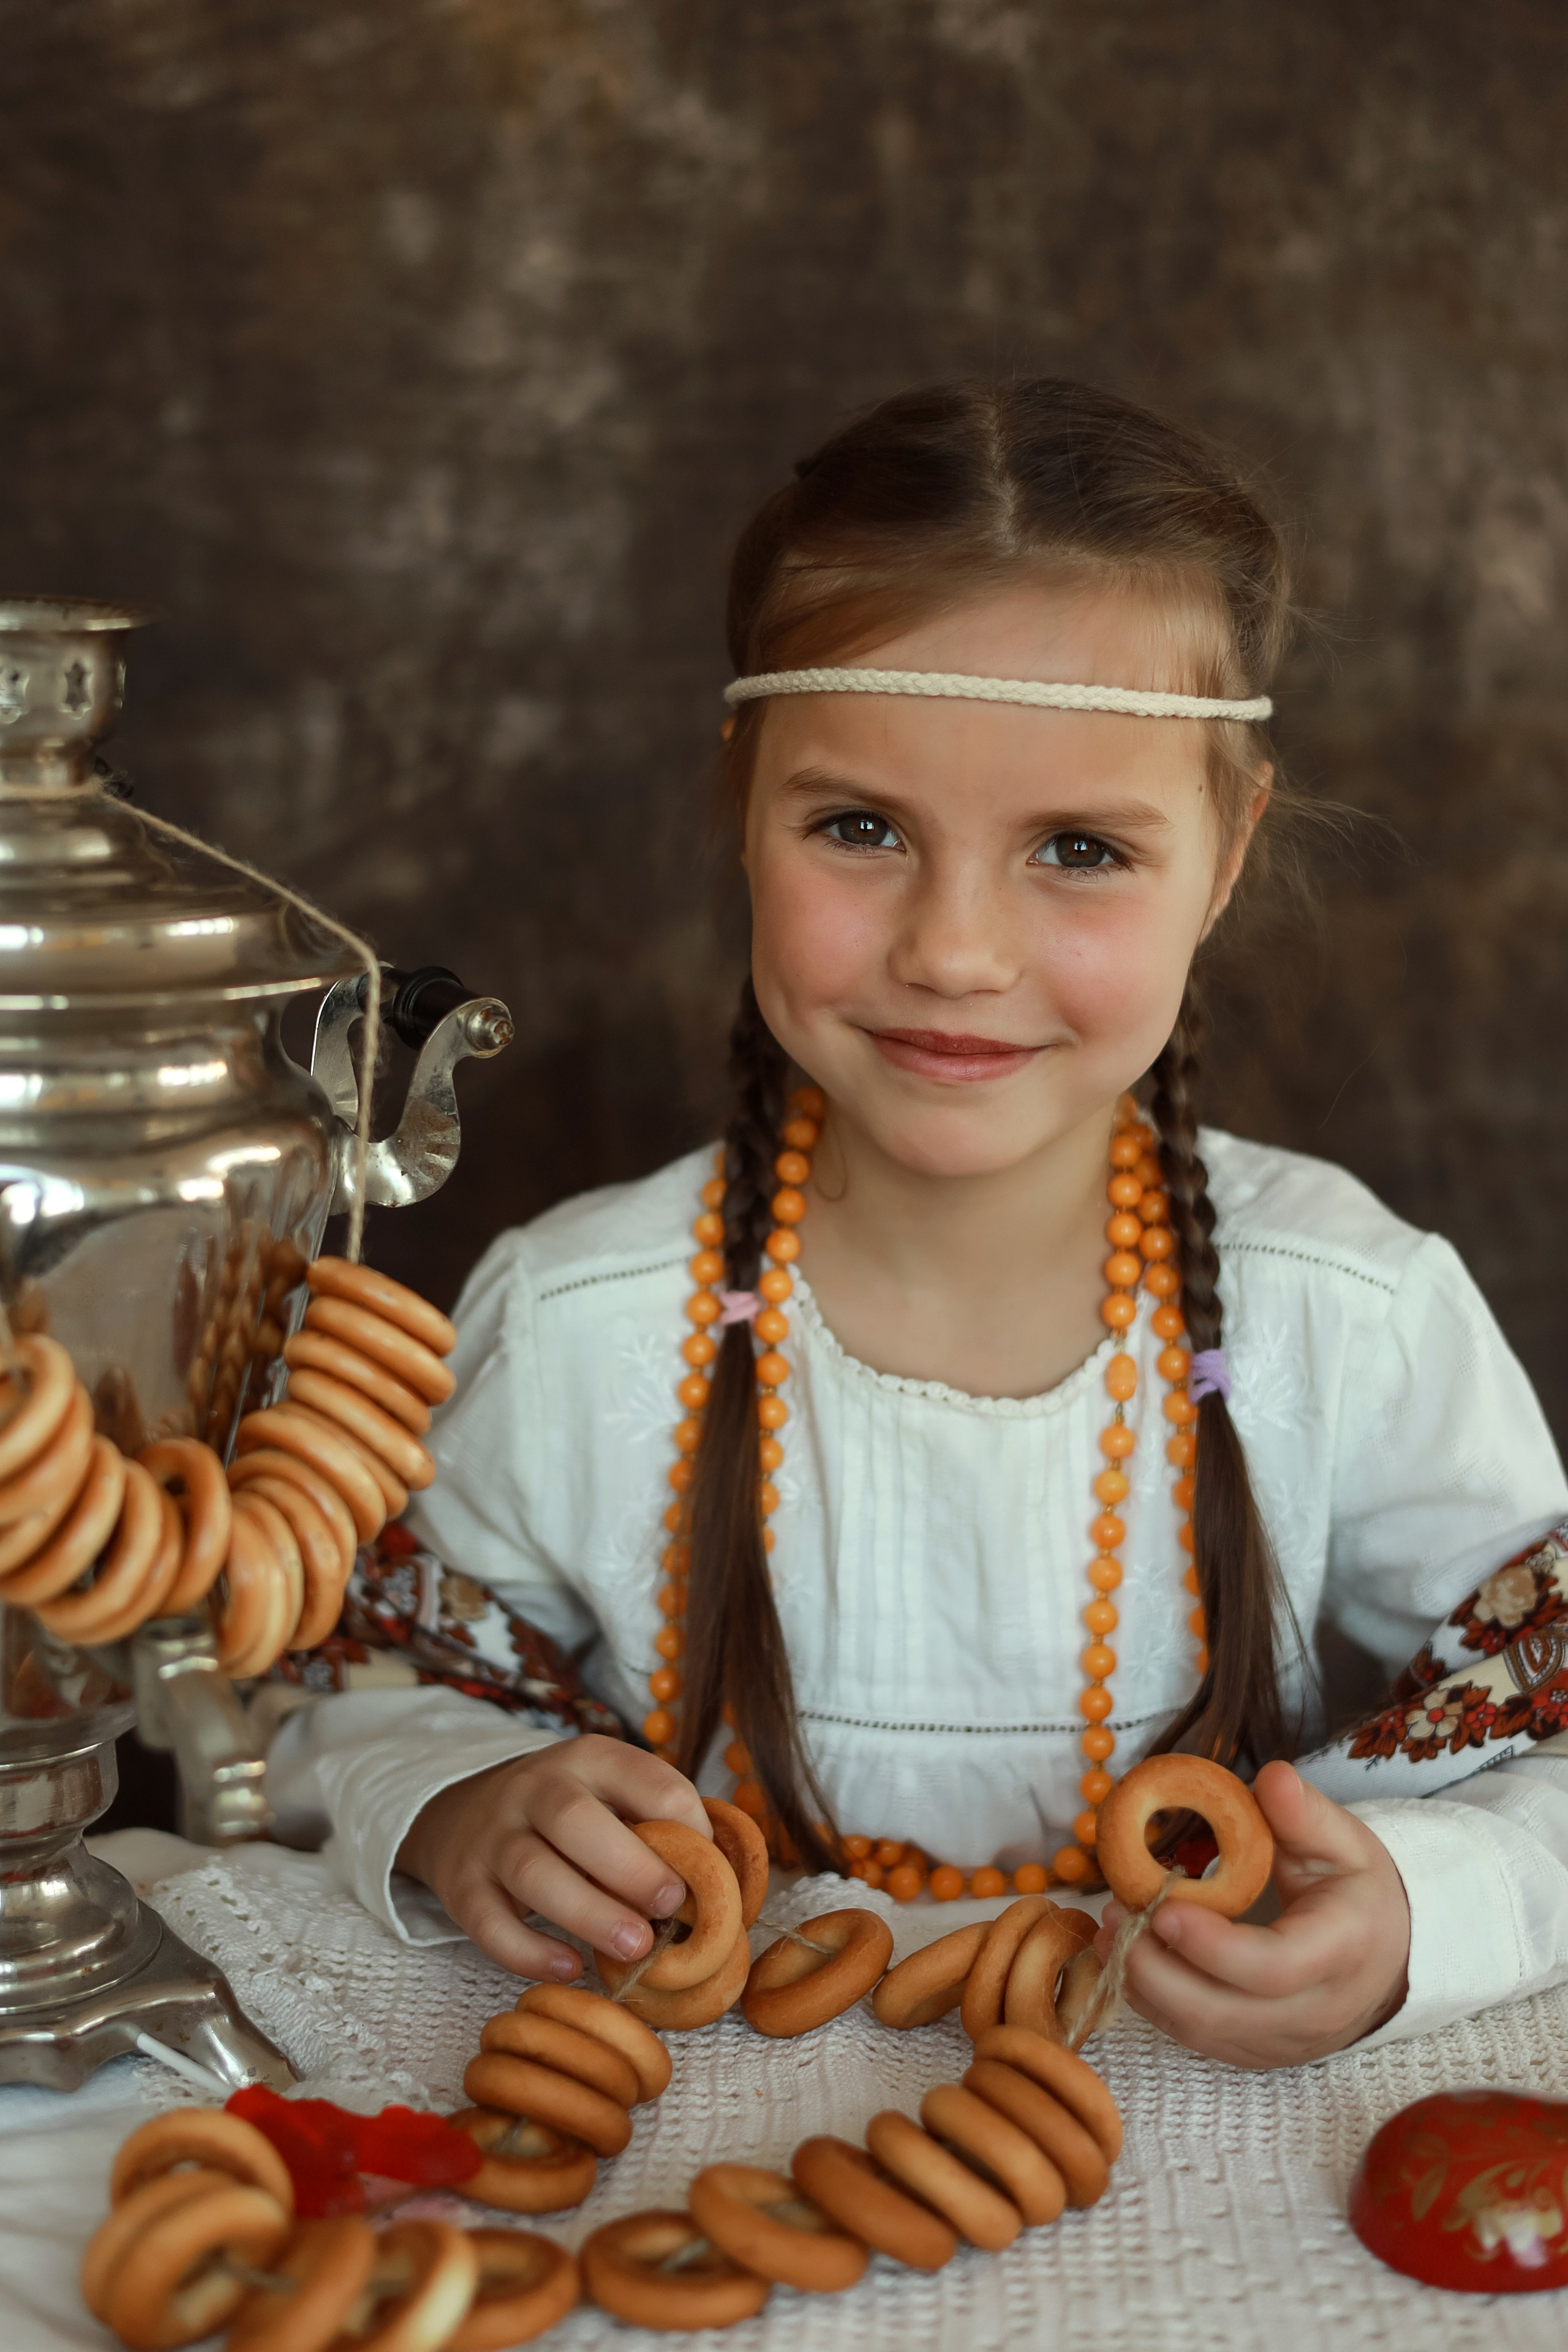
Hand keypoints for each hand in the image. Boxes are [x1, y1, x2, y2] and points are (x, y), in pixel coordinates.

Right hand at [396, 1733, 713, 1982]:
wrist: (462, 1814)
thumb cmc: (568, 1817)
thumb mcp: (610, 1795)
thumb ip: (659, 1827)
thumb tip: (730, 1883)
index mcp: (589, 1758)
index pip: (647, 1778)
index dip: (687, 1825)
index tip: (708, 1871)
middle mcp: (535, 1788)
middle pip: (576, 1818)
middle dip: (631, 1866)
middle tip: (672, 1907)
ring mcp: (493, 1836)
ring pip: (532, 1870)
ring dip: (588, 1912)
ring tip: (635, 1947)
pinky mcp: (462, 1886)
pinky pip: (489, 1922)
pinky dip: (529, 1951)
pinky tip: (570, 1968)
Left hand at [1093, 1759, 1410, 2068]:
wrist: (1387, 1958)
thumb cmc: (1358, 1893)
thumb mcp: (1345, 1843)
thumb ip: (1306, 1813)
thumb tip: (1272, 1777)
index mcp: (1341, 1951)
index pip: (1272, 1967)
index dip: (1211, 1945)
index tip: (1162, 1906)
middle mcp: (1313, 2010)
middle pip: (1223, 2013)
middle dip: (1157, 1970)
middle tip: (1116, 1914)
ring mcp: (1283, 2041)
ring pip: (1202, 2033)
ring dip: (1145, 1987)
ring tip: (1110, 1930)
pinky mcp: (1257, 2053)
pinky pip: (1198, 2040)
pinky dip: (1155, 2004)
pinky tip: (1129, 1960)